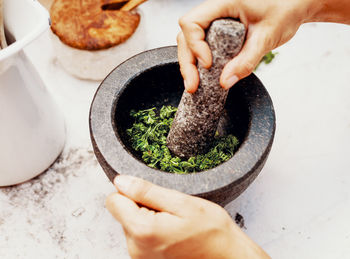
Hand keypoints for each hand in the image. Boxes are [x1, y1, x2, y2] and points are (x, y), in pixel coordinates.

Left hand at [106, 175, 269, 258]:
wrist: (227, 258)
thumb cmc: (211, 232)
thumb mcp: (182, 203)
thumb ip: (147, 192)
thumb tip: (121, 182)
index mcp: (142, 231)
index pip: (113, 201)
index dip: (131, 191)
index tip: (152, 195)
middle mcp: (135, 248)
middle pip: (123, 212)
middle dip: (143, 205)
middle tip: (170, 210)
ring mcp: (140, 257)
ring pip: (132, 223)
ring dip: (149, 217)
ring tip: (174, 222)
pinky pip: (140, 236)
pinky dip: (153, 229)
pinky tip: (173, 231)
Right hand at [177, 0, 312, 91]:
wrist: (294, 5)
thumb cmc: (284, 10)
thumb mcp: (266, 37)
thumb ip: (246, 61)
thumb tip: (225, 82)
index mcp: (223, 2)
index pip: (192, 22)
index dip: (195, 46)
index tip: (209, 64)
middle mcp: (215, 10)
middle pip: (186, 35)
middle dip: (187, 62)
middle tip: (192, 86)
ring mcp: (215, 20)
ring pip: (189, 40)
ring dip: (189, 63)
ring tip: (194, 85)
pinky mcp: (218, 30)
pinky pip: (201, 44)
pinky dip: (198, 61)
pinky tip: (201, 76)